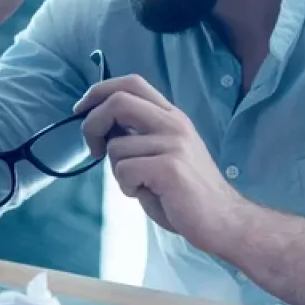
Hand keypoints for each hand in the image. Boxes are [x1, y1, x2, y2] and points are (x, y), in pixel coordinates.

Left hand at [74, 76, 248, 254]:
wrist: (223, 221)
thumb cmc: (185, 193)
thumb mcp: (162, 154)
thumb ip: (138, 137)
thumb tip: (102, 128)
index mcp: (172, 116)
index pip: (131, 83)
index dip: (99, 91)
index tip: (81, 109)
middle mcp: (174, 123)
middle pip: (118, 101)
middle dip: (92, 123)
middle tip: (92, 149)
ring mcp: (173, 143)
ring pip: (116, 147)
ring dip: (118, 171)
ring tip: (142, 185)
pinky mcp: (169, 167)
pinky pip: (124, 170)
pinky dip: (127, 187)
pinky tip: (149, 194)